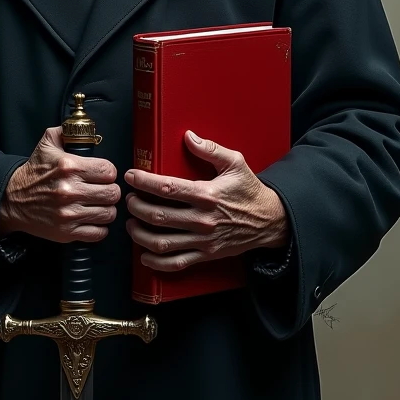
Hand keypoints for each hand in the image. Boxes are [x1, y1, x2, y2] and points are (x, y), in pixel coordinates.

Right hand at [0, 126, 119, 243]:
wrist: (11, 200)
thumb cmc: (32, 174)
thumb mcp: (46, 145)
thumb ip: (65, 132)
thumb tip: (81, 128)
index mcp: (68, 167)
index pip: (109, 170)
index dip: (109, 172)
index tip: (103, 175)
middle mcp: (70, 190)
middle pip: (113, 193)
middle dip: (110, 190)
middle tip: (103, 190)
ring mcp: (69, 213)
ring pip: (109, 213)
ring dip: (106, 209)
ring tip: (98, 204)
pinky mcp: (67, 232)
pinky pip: (98, 233)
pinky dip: (99, 228)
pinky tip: (92, 219)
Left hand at [124, 130, 289, 271]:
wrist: (270, 221)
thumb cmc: (249, 190)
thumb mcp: (235, 163)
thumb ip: (210, 149)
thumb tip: (188, 136)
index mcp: (207, 194)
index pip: (167, 188)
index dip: (144, 182)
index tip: (130, 176)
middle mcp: (203, 219)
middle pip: (159, 216)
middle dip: (137, 207)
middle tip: (129, 200)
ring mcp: (203, 240)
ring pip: (162, 242)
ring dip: (140, 234)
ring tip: (131, 224)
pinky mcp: (206, 255)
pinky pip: (176, 264)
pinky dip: (156, 262)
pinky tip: (144, 254)